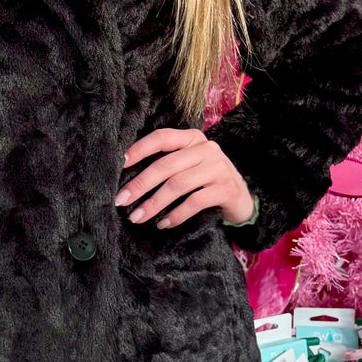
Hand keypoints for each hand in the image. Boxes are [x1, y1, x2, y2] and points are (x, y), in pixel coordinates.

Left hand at [115, 127, 253, 228]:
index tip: (120, 164)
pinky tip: (163, 224)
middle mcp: (206, 149)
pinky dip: (176, 215)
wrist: (241, 199)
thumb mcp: (189, 166)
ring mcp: (218, 168)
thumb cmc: (206, 181)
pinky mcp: (226, 189)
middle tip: (121, 200)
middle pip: (166, 165)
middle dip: (140, 184)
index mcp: (192, 138)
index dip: (140, 149)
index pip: (162, 138)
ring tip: (137, 217)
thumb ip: (168, 164)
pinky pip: (194, 202)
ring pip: (178, 185)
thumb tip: (130, 181)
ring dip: (154, 203)